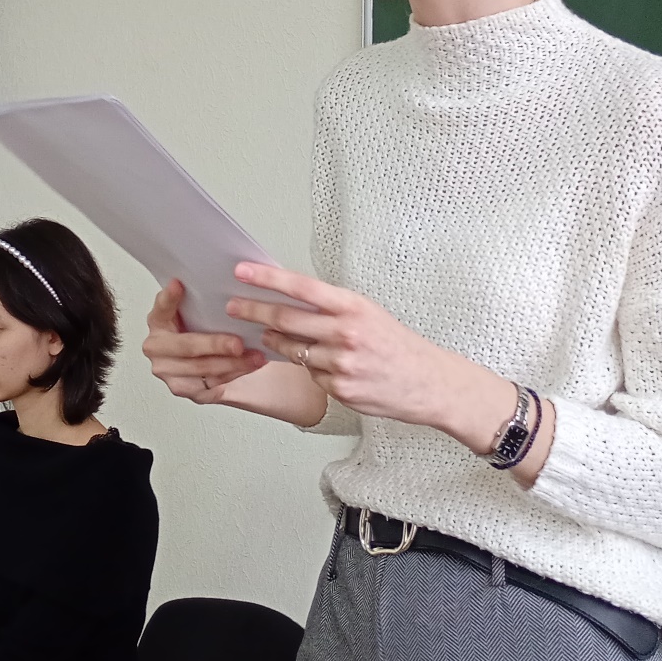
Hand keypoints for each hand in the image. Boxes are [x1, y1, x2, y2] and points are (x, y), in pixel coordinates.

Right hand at [143, 280, 265, 402]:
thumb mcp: (199, 308)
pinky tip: (249, 366)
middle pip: (187, 347)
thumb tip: (206, 276)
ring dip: (232, 364)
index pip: (161, 308)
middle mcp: (157, 348)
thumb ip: (198, 296)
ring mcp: (168, 372)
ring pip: (202, 370)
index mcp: (157, 322)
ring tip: (255, 355)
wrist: (210, 357)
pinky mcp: (183, 389)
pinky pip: (211, 386)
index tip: (179, 284)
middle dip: (215, 346)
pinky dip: (233, 376)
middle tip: (238, 343)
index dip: (169, 298)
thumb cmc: (204, 327)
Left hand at [226, 263, 517, 441]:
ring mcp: (341, 363)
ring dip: (276, 343)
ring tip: (269, 336)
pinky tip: (323, 365)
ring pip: (293, 350)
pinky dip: (308, 368)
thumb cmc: (396, 344)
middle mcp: (346, 333)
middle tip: (233, 305)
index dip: (268, 278)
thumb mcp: (368, 313)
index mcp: (353, 306)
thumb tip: (289, 298)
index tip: (243, 271)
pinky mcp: (339, 389)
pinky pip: (310, 374)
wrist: (428, 383)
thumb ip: (331, 307)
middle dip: (253, 311)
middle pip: (286, 320)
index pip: (302, 287)